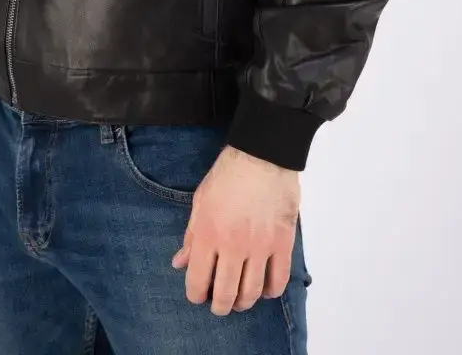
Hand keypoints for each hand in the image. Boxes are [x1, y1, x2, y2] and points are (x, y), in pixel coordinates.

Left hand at [171, 145, 299, 315]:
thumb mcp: (200, 201)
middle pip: (225, 294)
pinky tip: (264, 288)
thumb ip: (191, 235)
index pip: (197, 280)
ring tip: (240, 300)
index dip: (195, 295)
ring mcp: (260, 246)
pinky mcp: (282, 243)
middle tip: (219, 304)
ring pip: (251, 293)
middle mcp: (233, 245)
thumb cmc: (227, 175)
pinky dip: (270, 291)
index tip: (198, 295)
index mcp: (208, 233)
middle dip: (219, 306)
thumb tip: (179, 263)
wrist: (262, 155)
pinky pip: (278, 280)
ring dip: (243, 302)